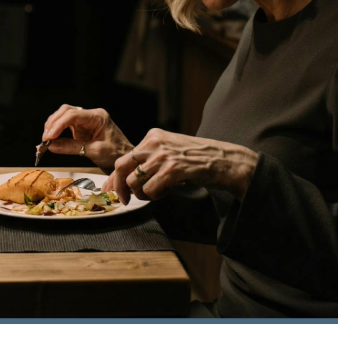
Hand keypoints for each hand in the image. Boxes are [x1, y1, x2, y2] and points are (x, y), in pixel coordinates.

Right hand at [41, 105, 132, 171]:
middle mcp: (91, 116)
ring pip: (63, 116)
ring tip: (47, 139)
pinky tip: (52, 139)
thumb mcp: (95, 152)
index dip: (58, 125)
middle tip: (46, 138)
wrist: (126, 160)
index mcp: (98, 117)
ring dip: (53, 126)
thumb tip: (52, 146)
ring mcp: (86, 121)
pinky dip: (57, 131)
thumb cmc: (116, 154)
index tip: (49, 136)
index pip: (73, 115)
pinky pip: (65, 125)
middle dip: (53, 123)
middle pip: (66, 111)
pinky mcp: (81, 128)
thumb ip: (72, 147)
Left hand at [106, 128, 258, 204]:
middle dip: (120, 188)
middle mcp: (155, 143)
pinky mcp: (173, 169)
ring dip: (143, 194)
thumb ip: (148, 161)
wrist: (226, 161)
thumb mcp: (169, 152)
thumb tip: (123, 179)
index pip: (123, 158)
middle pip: (121, 168)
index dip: (114, 178)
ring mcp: (164, 156)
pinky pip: (151, 190)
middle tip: (125, 200)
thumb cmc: (197, 159)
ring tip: (157, 192)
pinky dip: (156, 196)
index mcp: (152, 137)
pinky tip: (168, 191)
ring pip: (135, 182)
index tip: (111, 190)